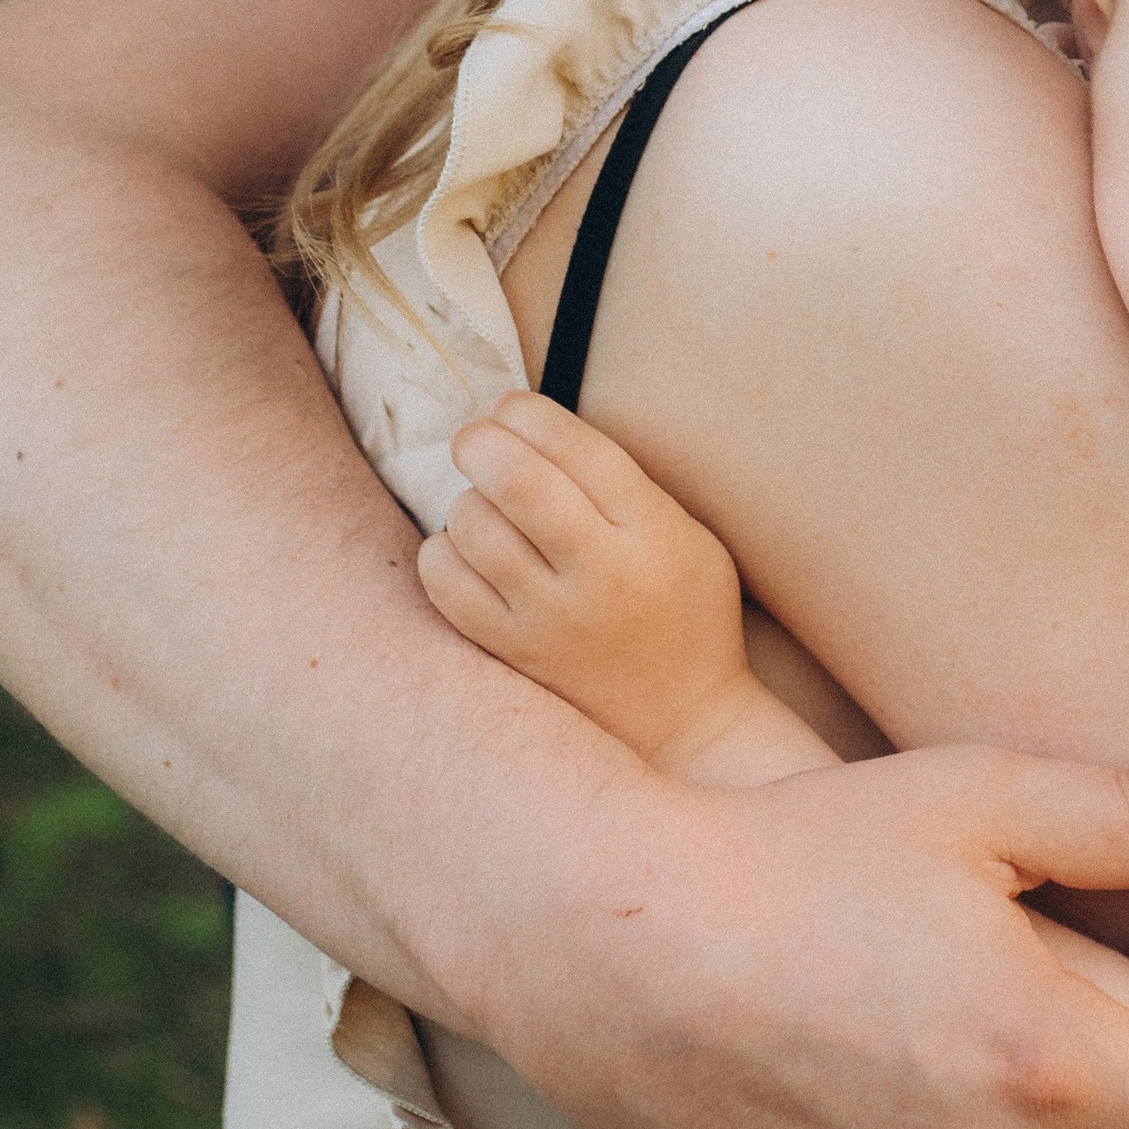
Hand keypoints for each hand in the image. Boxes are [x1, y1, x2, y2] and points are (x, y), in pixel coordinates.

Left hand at [425, 391, 757, 769]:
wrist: (685, 722)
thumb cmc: (686, 614)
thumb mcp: (687, 537)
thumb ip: (625, 487)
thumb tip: (535, 431)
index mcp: (653, 533)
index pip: (579, 448)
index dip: (530, 413)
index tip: (508, 406)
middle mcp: (601, 575)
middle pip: (517, 482)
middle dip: (480, 441)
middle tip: (473, 438)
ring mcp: (553, 620)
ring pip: (475, 529)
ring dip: (466, 501)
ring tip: (481, 505)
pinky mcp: (515, 655)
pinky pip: (447, 586)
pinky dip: (441, 554)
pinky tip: (461, 551)